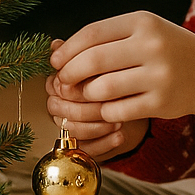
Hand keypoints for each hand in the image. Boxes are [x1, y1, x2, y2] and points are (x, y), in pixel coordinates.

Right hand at [41, 43, 146, 160]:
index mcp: (58, 83)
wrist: (137, 99)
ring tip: (119, 120)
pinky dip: (104, 144)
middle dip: (86, 108)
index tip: (99, 82)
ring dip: (96, 127)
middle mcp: (60, 105)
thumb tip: (56, 44)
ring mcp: (70, 126)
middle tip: (111, 105)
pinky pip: (86, 149)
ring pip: (72, 131)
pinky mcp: (83, 144)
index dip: (76, 87)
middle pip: (61, 110)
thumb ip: (85, 53)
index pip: (56, 87)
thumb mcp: (106, 63)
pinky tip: (120, 135)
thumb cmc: (118, 76)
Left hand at [48, 12, 194, 137]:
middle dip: (69, 73)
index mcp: (143, 22)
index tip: (56, 61)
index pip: (92, 33)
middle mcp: (152, 45)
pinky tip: (107, 107)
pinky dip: (105, 112)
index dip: (68, 49)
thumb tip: (56, 49)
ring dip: (86, 95)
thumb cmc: (169, 50)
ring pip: (102, 88)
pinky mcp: (161, 103)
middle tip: (63, 81)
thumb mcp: (143, 32)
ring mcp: (159, 75)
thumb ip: (106, 38)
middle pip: (93, 60)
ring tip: (87, 94)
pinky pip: (117, 111)